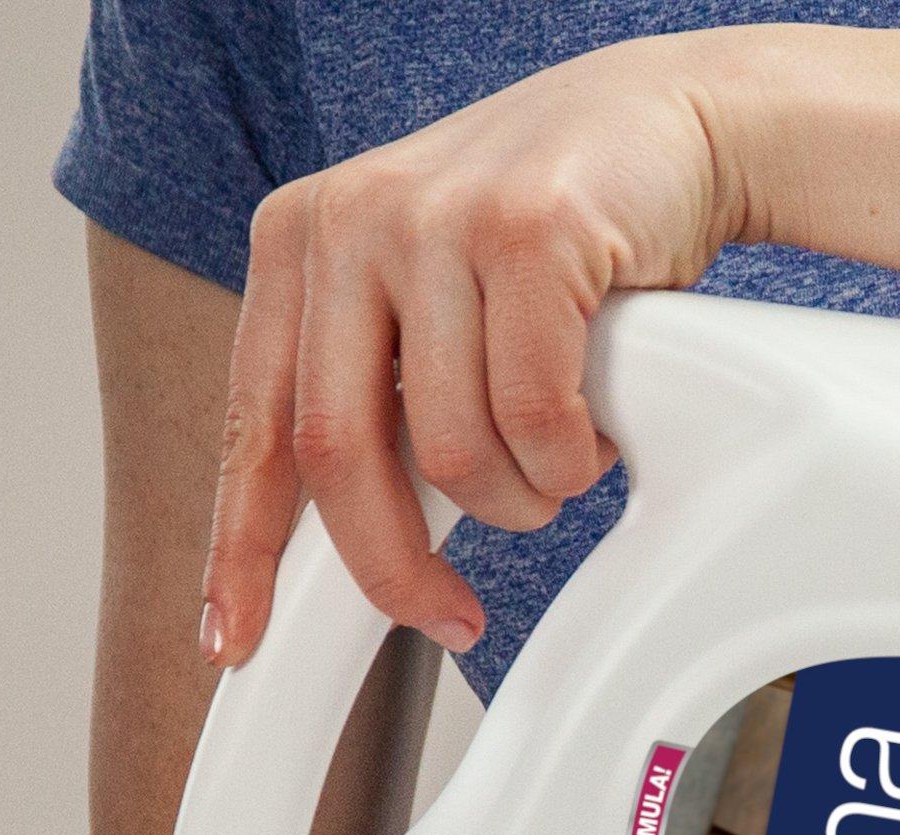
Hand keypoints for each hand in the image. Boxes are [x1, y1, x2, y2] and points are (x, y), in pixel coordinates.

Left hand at [201, 33, 751, 663]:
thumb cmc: (541, 235)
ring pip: (451, 452)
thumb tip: (333, 546)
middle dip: (395, 568)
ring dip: (517, 499)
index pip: (253, 428)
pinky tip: (592, 427)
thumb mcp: (417, 301)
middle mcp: (350, 220)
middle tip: (446, 617)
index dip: (240, 552)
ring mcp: (436, 217)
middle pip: (338, 456)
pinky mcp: (530, 231)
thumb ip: (364, 392)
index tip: (234, 641)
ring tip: (552, 463)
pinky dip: (570, 458)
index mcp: (297, 244)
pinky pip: (535, 419)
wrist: (665, 128)